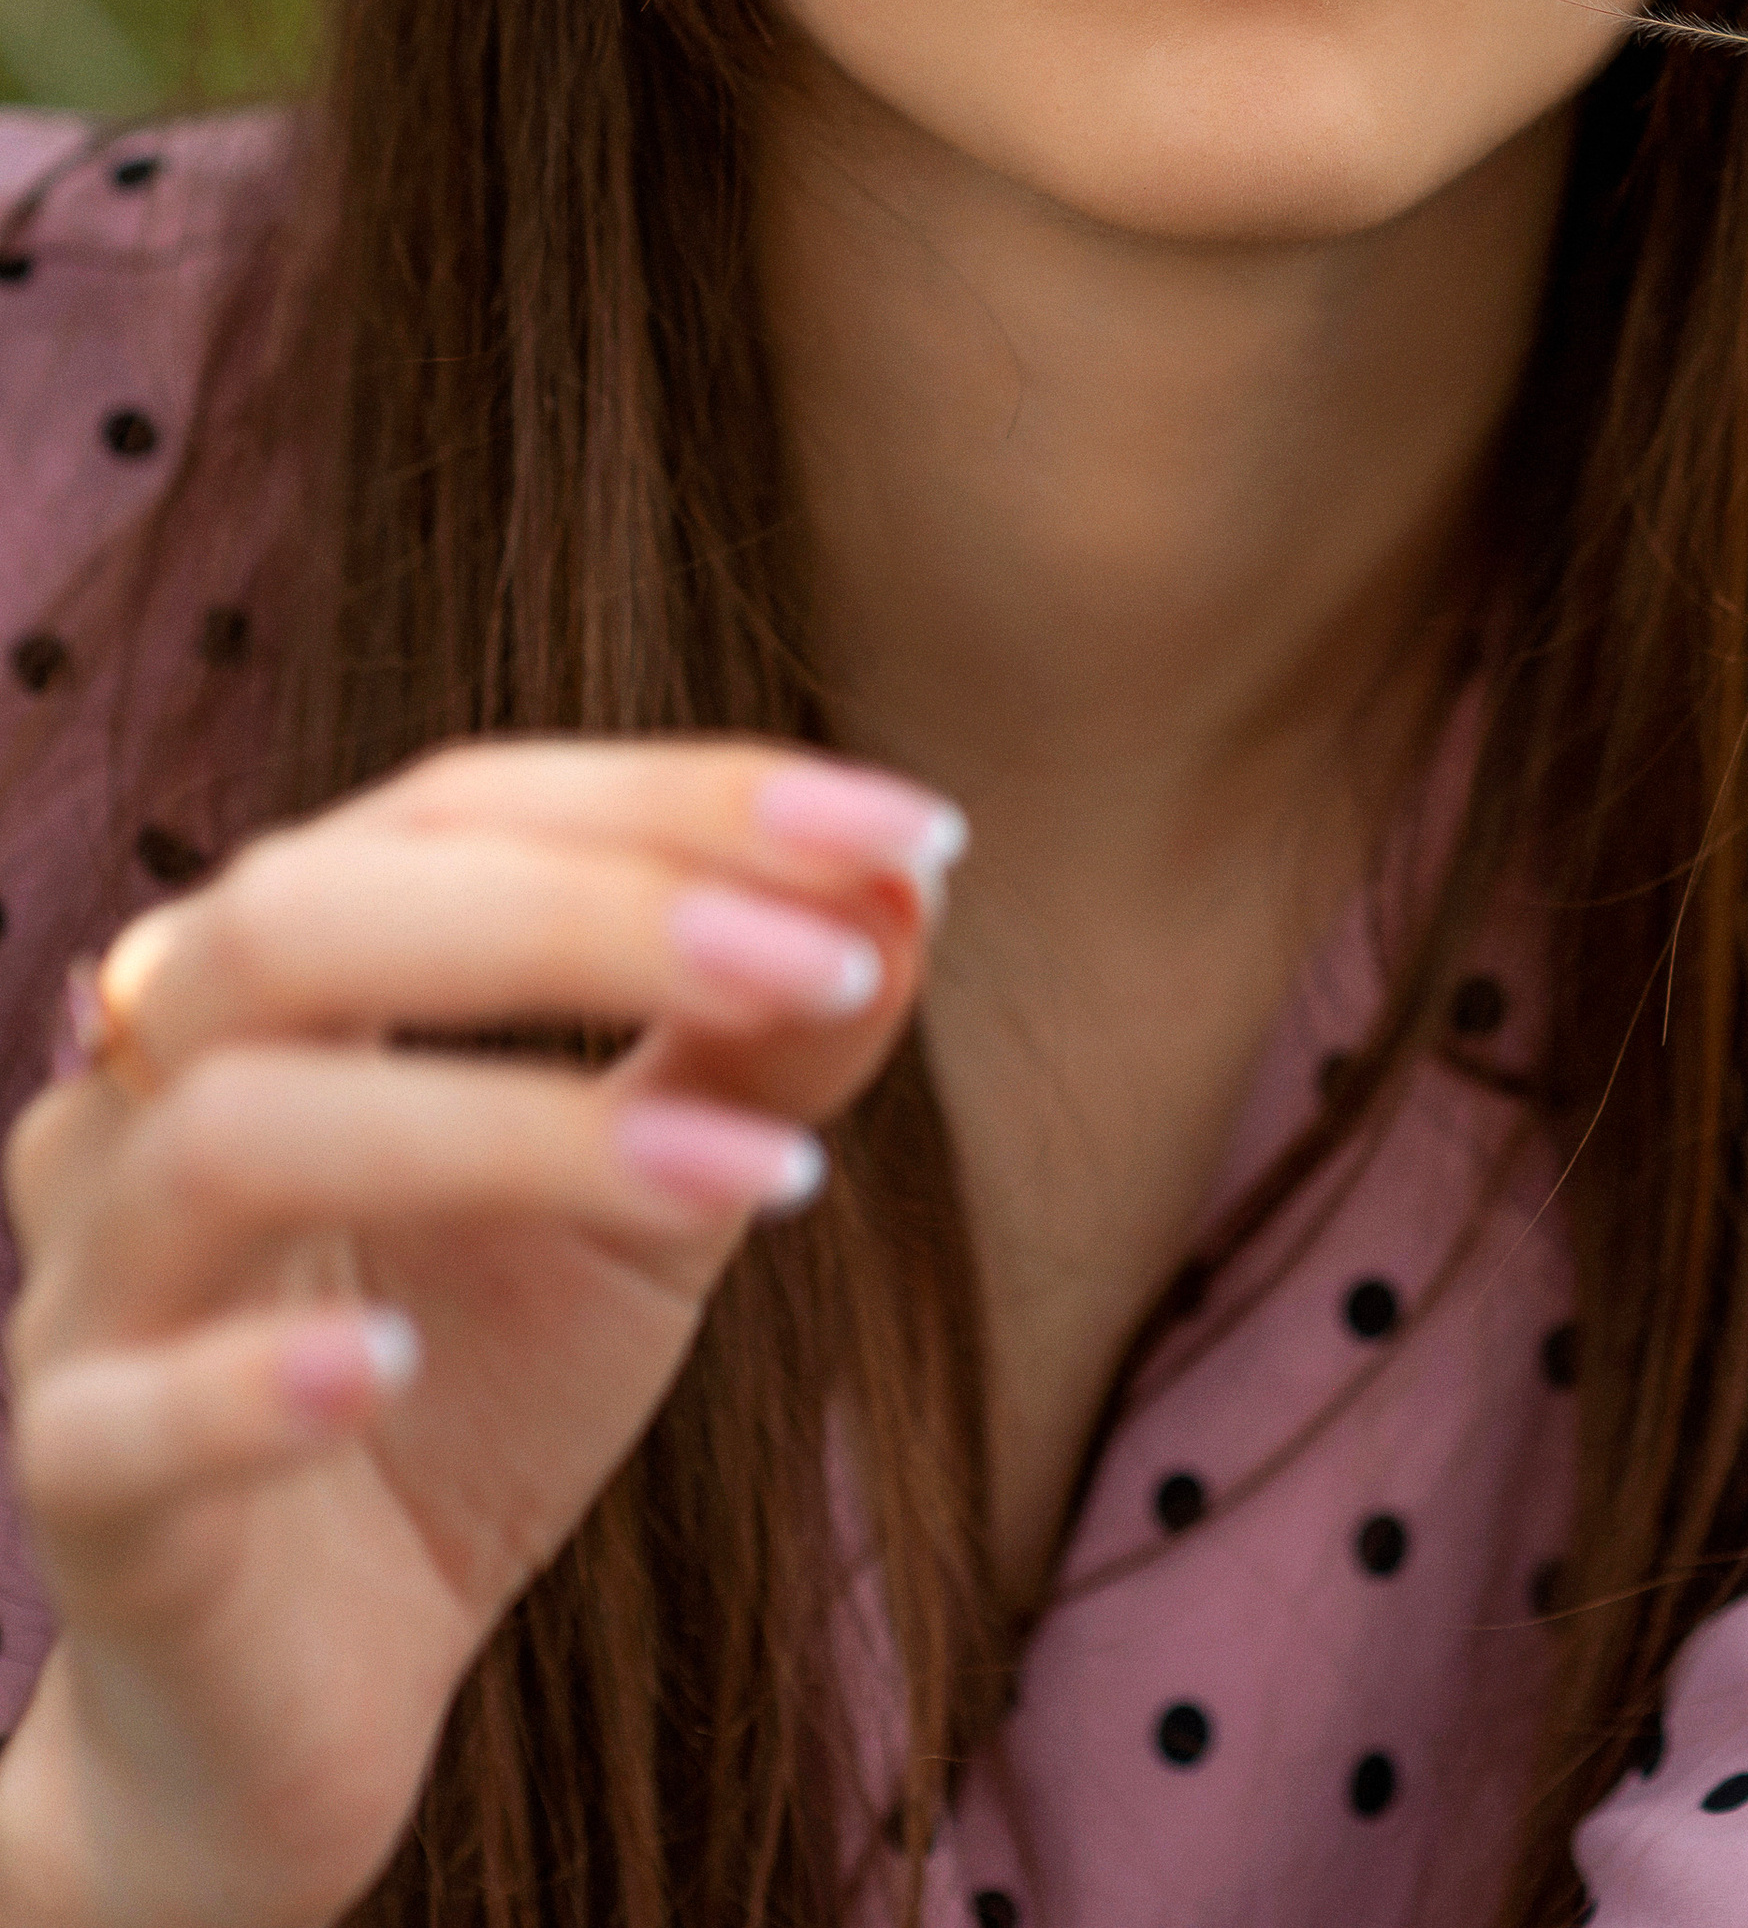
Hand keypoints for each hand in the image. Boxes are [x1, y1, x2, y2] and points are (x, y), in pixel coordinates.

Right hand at [0, 736, 960, 1927]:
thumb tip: (906, 885)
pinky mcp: (76, 1484)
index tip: (912, 836)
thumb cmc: (471, 1387)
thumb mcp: (653, 1205)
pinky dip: (262, 1377)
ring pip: (234, 1132)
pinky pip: (127, 1413)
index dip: (682, 799)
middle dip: (588, 914)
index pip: (459, 808)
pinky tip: (398, 1367)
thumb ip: (758, 1046)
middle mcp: (144, 1083)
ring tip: (749, 1173)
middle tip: (825, 964)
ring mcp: (91, 1280)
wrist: (310, 1697)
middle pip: (310, 915)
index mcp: (285, 969)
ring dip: (507, 1128)